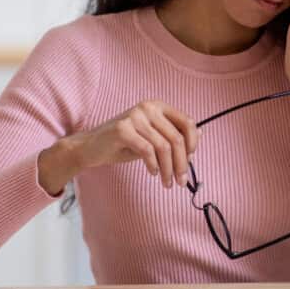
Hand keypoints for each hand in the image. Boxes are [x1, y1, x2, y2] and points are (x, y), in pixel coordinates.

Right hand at [38, 100, 198, 194]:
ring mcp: (135, 117)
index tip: (190, 161)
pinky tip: (152, 173)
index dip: (193, 143)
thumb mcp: (151, 138)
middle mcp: (148, 107)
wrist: (90, 147)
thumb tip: (199, 135)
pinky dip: (154, 165)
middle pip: (177, 138)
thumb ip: (171, 136)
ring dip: (168, 169)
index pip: (187, 122)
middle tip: (181, 181)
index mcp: (157, 106)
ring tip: (167, 182)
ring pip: (164, 147)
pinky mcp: (123, 129)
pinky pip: (147, 151)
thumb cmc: (122, 144)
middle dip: (182, 163)